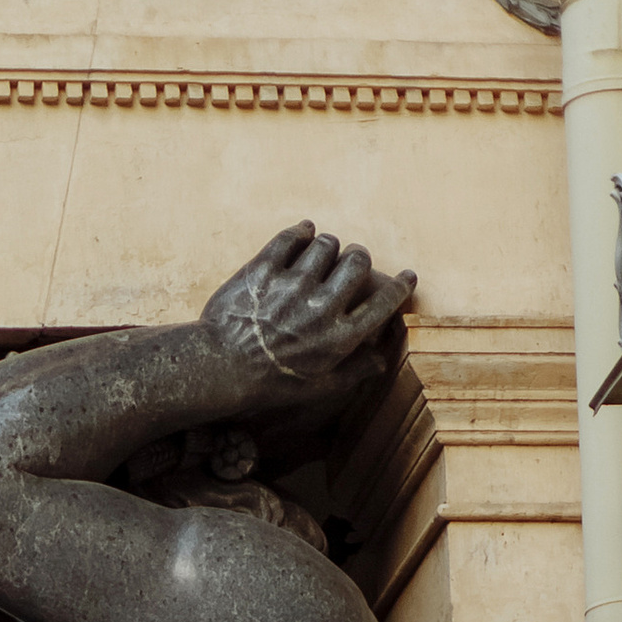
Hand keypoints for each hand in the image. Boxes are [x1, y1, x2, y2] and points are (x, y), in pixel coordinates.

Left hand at [201, 225, 413, 402]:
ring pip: (326, 243)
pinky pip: (292, 236)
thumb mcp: (314, 389)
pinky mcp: (265, 270)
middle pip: (358, 260)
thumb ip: (351, 373)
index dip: (399, 286)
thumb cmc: (267, 385)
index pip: (383, 303)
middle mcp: (320, 309)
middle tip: (348, 262)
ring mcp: (292, 287)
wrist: (215, 371)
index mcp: (338, 339)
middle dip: (357, 258)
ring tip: (317, 255)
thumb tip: (382, 360)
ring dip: (325, 246)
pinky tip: (301, 236)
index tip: (406, 277)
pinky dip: (299, 233)